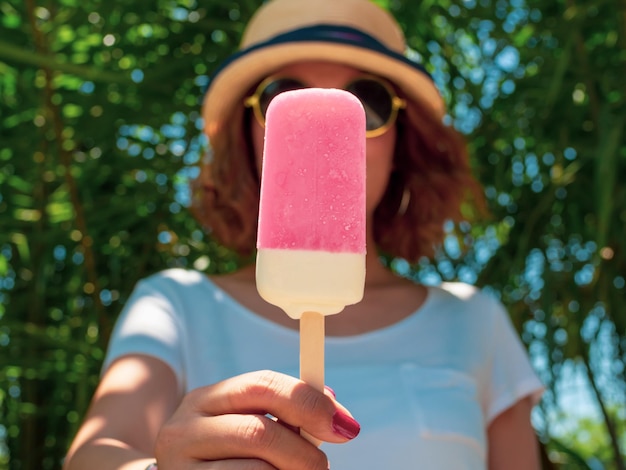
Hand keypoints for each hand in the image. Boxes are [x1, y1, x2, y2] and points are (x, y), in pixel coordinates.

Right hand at [154, 370, 359, 468]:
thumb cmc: (225, 454)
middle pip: (259, 431)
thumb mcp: (243, 424)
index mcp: (204, 399)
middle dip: (304, 451)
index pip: (262, 385)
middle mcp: (183, 428)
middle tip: (324, 467)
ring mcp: (180, 466)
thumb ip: (282, 412)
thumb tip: (335, 413)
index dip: (309, 402)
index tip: (345, 426)